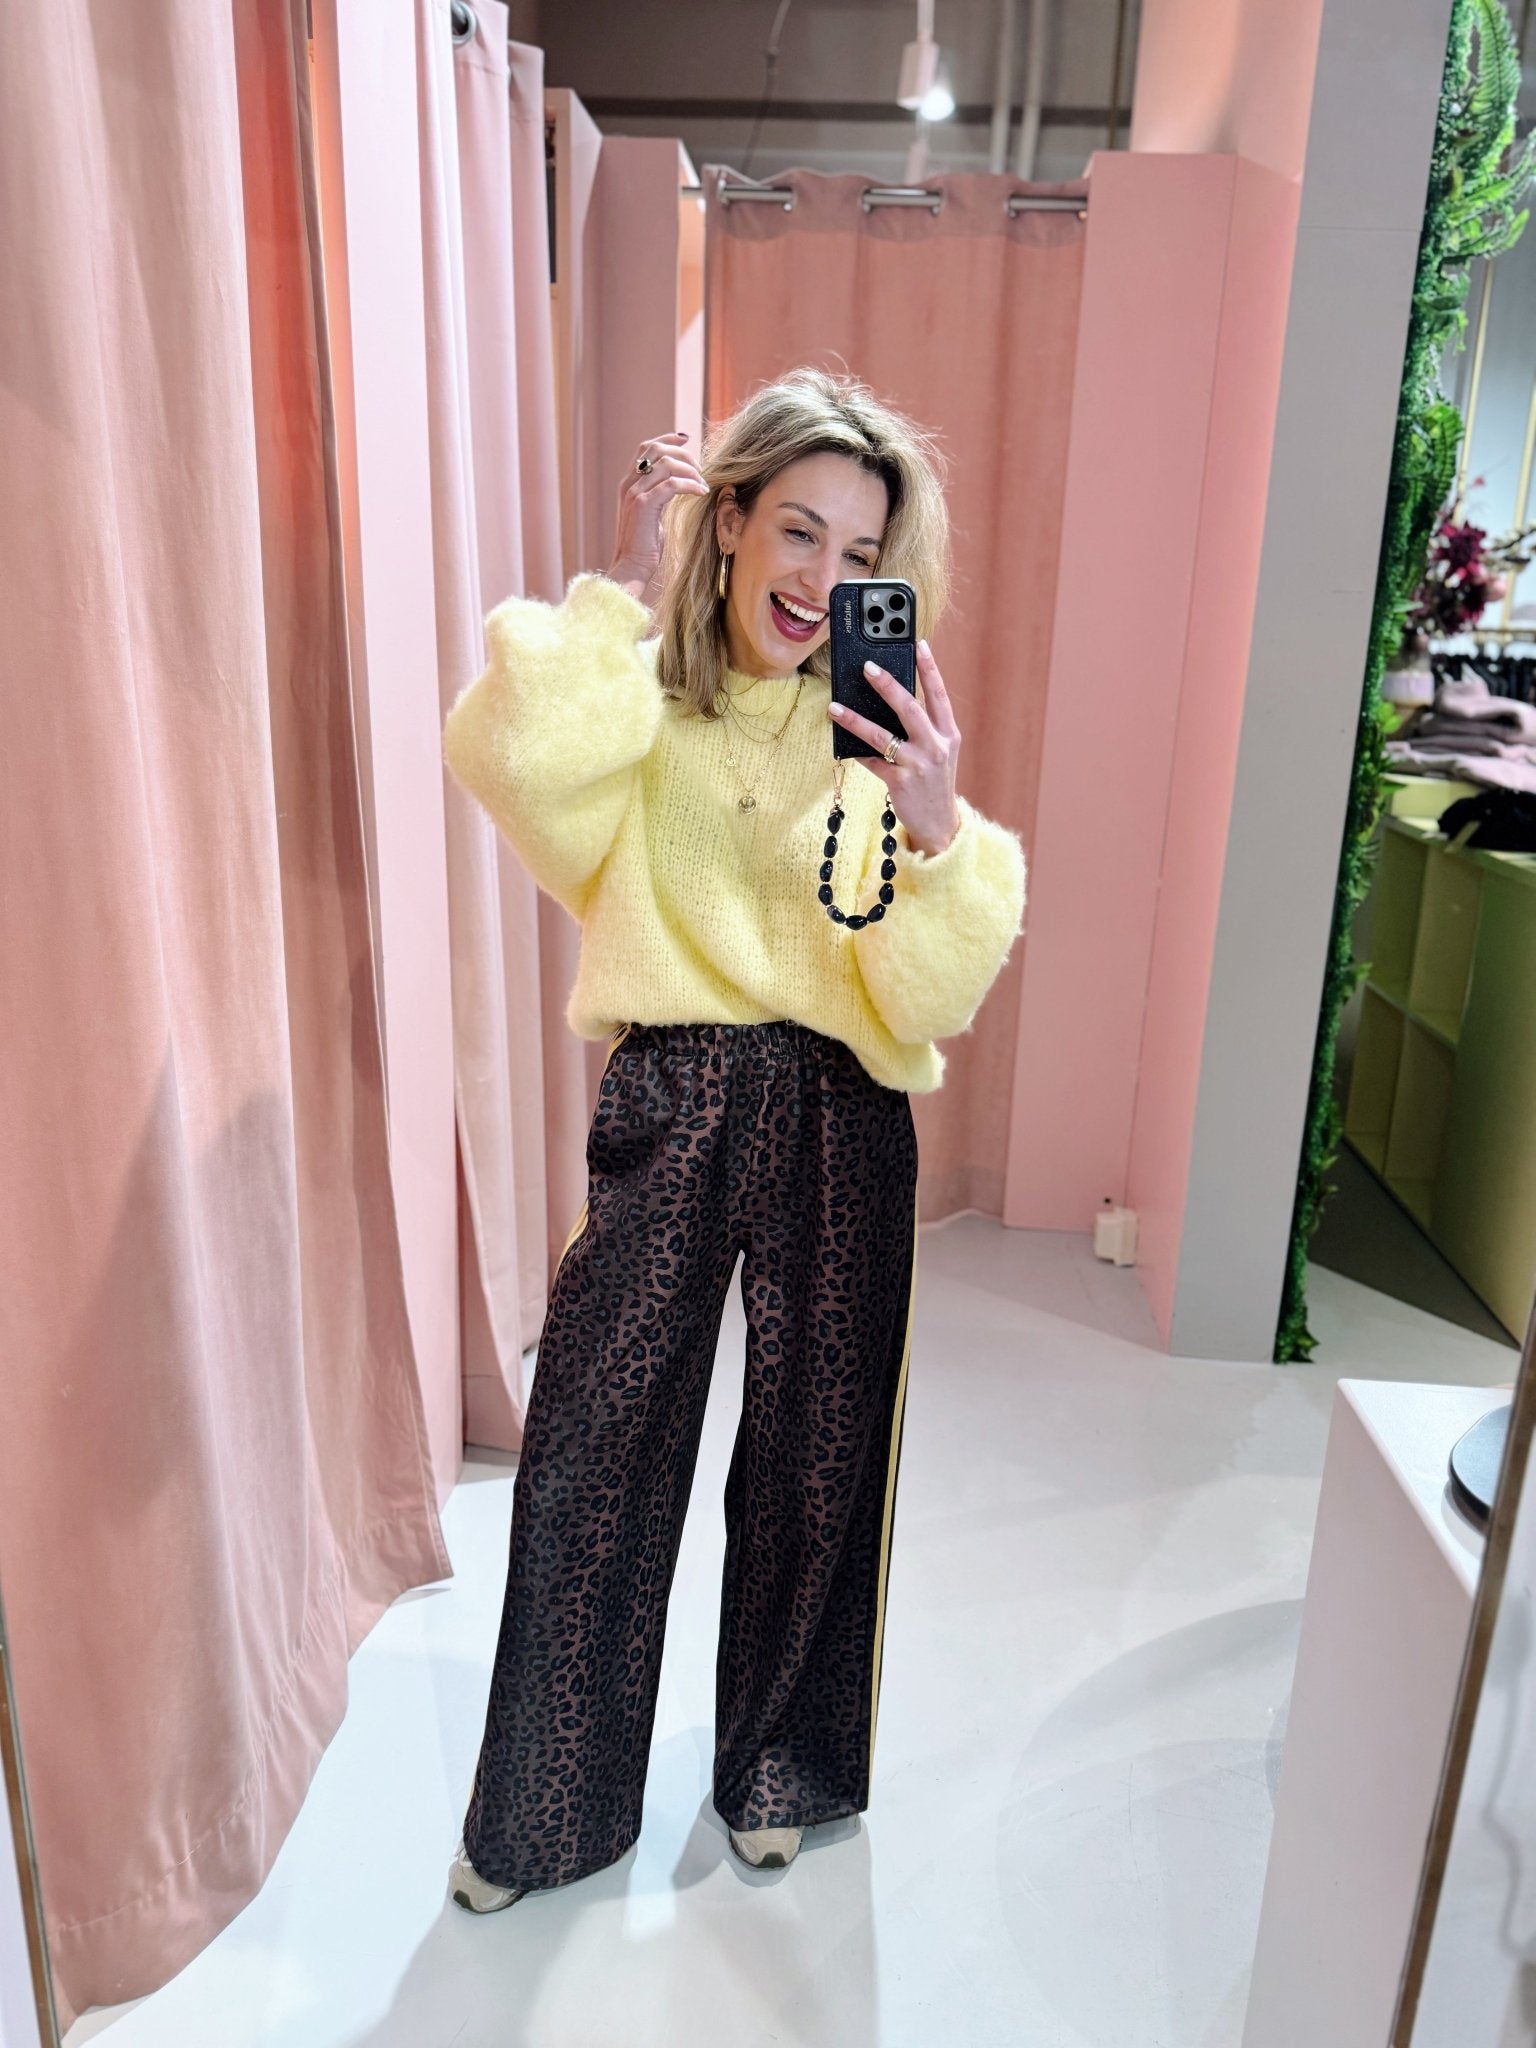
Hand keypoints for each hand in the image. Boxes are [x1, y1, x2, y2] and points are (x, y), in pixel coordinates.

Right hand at [608, 432, 708, 598]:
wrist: (631, 565)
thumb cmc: (645, 545)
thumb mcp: (652, 512)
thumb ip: (660, 493)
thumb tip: (679, 482)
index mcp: (629, 482)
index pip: (646, 447)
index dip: (667, 438)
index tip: (686, 439)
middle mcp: (629, 483)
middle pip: (657, 449)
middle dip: (683, 454)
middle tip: (700, 469)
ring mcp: (635, 492)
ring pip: (667, 464)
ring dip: (691, 471)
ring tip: (703, 485)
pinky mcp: (644, 504)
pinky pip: (672, 484)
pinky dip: (690, 485)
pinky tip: (701, 493)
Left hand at [827, 640, 961, 856]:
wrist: (939, 823)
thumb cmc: (934, 781)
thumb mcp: (940, 751)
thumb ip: (924, 728)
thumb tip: (890, 702)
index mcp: (949, 734)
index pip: (939, 695)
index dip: (930, 668)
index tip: (919, 644)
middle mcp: (936, 747)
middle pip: (910, 708)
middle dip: (888, 686)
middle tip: (868, 667)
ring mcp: (917, 766)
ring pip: (882, 736)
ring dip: (855, 720)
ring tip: (834, 707)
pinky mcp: (899, 783)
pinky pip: (872, 762)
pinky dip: (856, 752)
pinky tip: (842, 744)